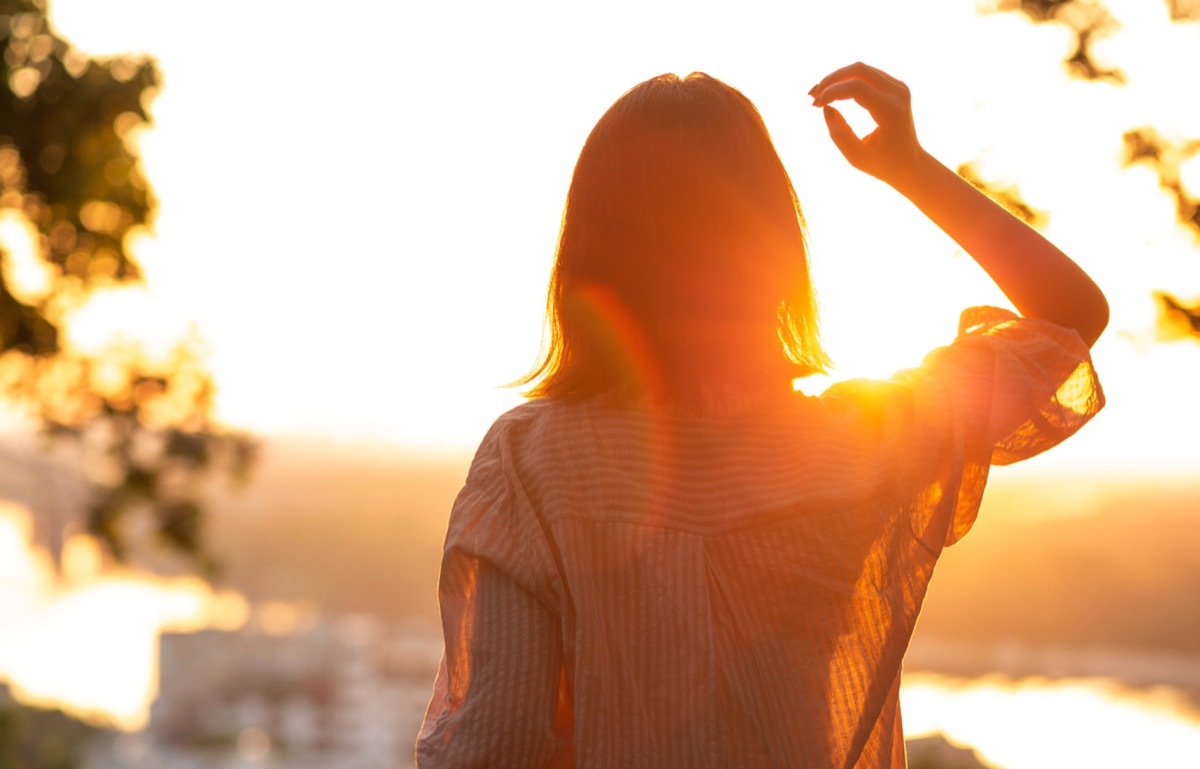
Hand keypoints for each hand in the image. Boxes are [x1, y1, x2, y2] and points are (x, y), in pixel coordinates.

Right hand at [809, 62, 925, 187]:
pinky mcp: (896, 86)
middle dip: (832, 79)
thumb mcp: (856, 156)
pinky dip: (848, 80)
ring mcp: (899, 87)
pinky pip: (868, 74)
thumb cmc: (882, 164)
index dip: (831, 92)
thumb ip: (839, 133)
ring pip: (862, 69)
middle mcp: (898, 93)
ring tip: (819, 93)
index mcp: (891, 111)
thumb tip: (826, 108)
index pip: (856, 88)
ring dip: (837, 78)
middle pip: (859, 70)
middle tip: (812, 95)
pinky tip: (833, 91)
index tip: (814, 105)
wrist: (910, 163)